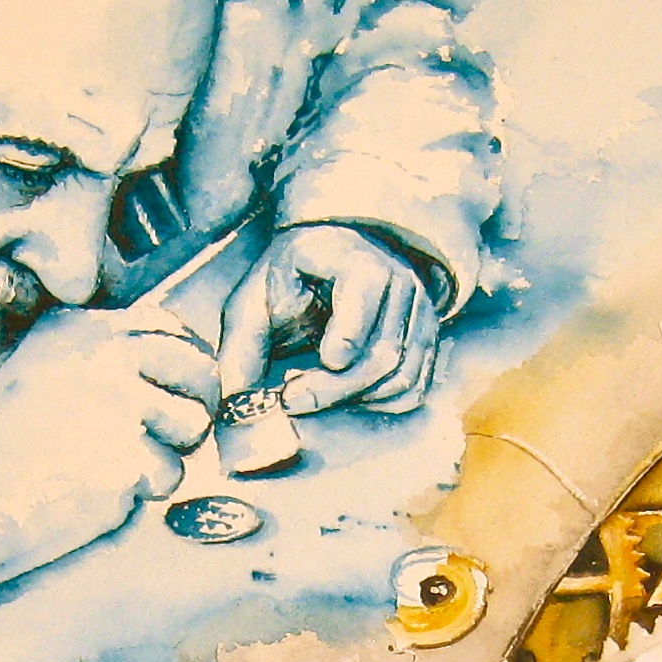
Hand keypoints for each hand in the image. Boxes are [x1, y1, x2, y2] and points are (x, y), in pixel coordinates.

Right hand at [0, 306, 217, 584]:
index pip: (168, 328)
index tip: (180, 391)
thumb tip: (181, 367)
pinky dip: (145, 491)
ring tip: (118, 464)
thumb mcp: (44, 371)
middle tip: (166, 436)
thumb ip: (105, 359)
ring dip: (168, 451)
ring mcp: (120, 402)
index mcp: (82, 328)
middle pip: (198, 369)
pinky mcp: (129, 454)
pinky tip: (101, 490)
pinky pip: (171, 474)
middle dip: (192, 406)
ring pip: (192, 424)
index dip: (186, 363)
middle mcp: (105, 354)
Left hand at [218, 224, 440, 415]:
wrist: (326, 265)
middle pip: (384, 351)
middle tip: (292, 399)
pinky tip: (343, 398)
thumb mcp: (254, 301)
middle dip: (335, 387)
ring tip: (312, 396)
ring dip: (353, 399)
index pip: (367, 287)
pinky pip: (412, 388)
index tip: (324, 360)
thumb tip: (236, 401)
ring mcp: (419, 313)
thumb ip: (242, 346)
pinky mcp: (424, 342)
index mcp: (355, 257)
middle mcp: (400, 281)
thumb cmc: (287, 282)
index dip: (348, 330)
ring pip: (401, 376)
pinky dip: (378, 404)